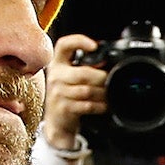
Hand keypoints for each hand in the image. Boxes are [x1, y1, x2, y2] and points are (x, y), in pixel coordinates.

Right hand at [42, 33, 107, 152]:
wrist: (57, 122)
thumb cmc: (67, 97)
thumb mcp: (70, 78)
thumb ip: (84, 68)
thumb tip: (106, 62)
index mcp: (57, 64)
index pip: (64, 45)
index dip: (79, 41)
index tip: (94, 46)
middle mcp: (55, 76)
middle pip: (83, 73)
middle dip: (102, 78)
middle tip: (109, 81)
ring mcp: (57, 93)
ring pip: (87, 90)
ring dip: (102, 93)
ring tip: (108, 95)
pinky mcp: (63, 108)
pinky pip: (87, 105)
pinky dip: (99, 106)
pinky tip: (103, 106)